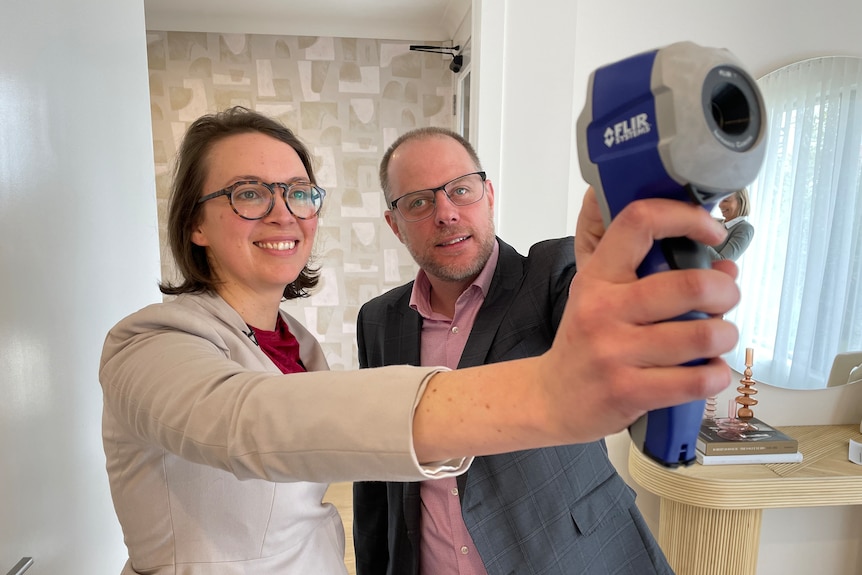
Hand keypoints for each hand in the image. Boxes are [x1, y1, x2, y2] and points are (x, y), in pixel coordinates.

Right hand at [545, 193, 739, 442]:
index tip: (712, 232)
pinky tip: (708, 371)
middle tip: (726, 298)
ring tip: (719, 338)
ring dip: (725, 335)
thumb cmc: (587, 344)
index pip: (640, 222)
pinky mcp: (628, 391)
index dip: (687, 218)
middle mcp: (602, 309)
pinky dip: (716, 375)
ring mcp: (614, 352)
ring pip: (702, 336)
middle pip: (690, 285)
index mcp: (598, 277)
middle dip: (725, 291)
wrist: (552, 399)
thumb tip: (725, 268)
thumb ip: (655, 278)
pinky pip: (697, 380)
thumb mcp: (603, 299)